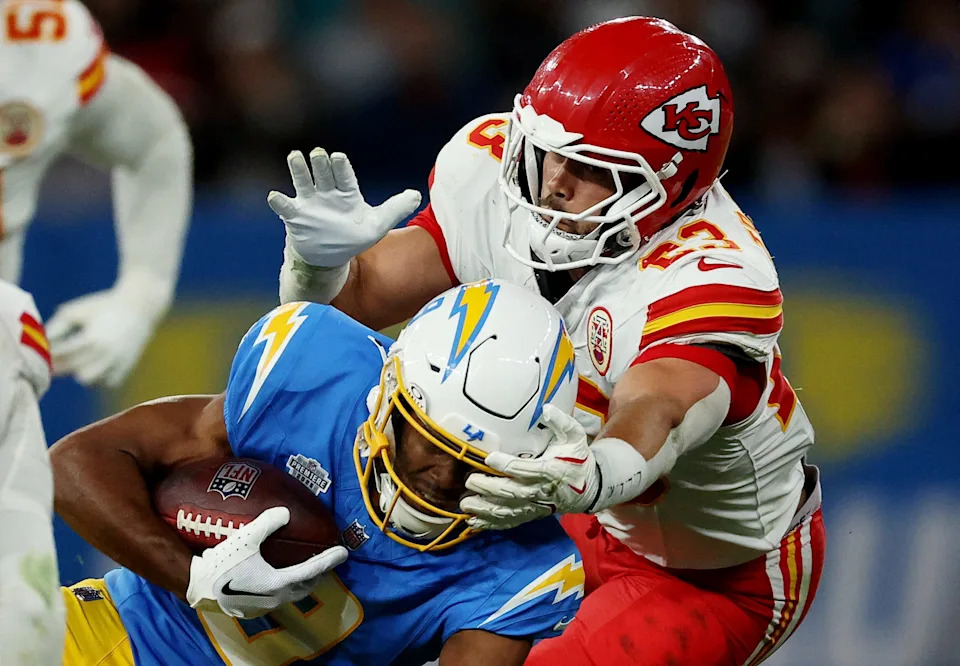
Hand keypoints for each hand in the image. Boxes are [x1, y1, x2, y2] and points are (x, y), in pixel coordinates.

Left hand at [47, 277, 170, 386]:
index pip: (63, 356)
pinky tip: (96, 364)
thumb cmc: (104, 305)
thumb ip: (56, 327)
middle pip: (74, 371)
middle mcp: (107, 354)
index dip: (49, 357)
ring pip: (90, 380)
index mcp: (93, 339)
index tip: (41, 355)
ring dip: (81, 372)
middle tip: (56, 359)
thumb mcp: (77, 311)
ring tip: (78, 360)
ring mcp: (119, 362)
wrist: (141, 306)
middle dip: (63, 366)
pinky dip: (99, 377)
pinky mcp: (127, 366)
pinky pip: (107, 382)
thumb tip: (42, 344)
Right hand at [186, 506, 347, 618]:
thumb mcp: (245, 539)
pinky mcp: (252, 608)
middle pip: (305, 586)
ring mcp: (264, 606)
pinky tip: (278, 575)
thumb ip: (267, 524)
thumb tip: (285, 511)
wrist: (198, 588)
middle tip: (327, 560)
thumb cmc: (222, 565)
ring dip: (303, 582)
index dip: (329, 560)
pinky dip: (286, 586)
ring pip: (292, 594)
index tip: (343, 552)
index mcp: (278, 583)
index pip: (312, 571)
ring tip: (306, 568)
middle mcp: (275, 598)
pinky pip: (277, 596)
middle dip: (319, 574)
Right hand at [267, 148, 421, 267]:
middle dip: (320, 164)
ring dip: (299, 170)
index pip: (344, 176)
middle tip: (318, 154)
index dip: (341, 167)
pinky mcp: (296, 216)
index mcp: (347, 193)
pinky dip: (280, 201)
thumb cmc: (353, 236)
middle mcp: (327, 193)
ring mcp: (310, 203)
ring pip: (303, 182)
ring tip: (295, 157)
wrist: (330, 256)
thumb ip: (396, 208)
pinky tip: (275, 196)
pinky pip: (286, 207)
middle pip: (323, 174)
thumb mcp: (377, 224)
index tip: (338, 157)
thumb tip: (417, 194)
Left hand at [460, 405, 600, 529]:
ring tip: (465, 503)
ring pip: (508, 510)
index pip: (527, 469)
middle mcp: (542, 491)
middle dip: (489, 487)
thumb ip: (561, 423)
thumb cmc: (576, 459)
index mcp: (551, 471)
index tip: (489, 458)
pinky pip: (510, 521)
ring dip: (485, 508)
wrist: (588, 488)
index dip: (507, 465)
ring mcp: (535, 506)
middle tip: (470, 480)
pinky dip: (492, 523)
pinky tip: (474, 521)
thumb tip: (546, 409)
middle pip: (512, 492)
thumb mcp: (574, 437)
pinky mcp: (531, 514)